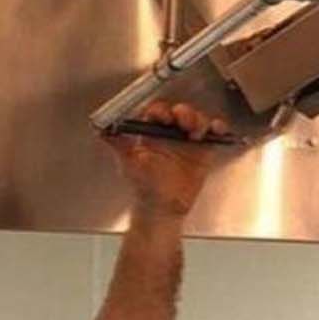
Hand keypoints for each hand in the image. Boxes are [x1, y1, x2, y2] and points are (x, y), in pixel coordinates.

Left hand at [104, 101, 230, 219]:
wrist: (162, 208)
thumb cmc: (144, 186)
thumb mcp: (128, 163)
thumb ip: (117, 144)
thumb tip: (101, 130)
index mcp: (152, 132)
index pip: (157, 111)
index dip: (161, 110)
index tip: (163, 116)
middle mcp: (170, 133)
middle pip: (180, 111)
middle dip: (183, 112)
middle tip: (182, 121)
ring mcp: (187, 141)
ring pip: (197, 120)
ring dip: (199, 120)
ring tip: (196, 133)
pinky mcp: (203, 151)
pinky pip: (213, 134)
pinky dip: (217, 129)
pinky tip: (216, 131)